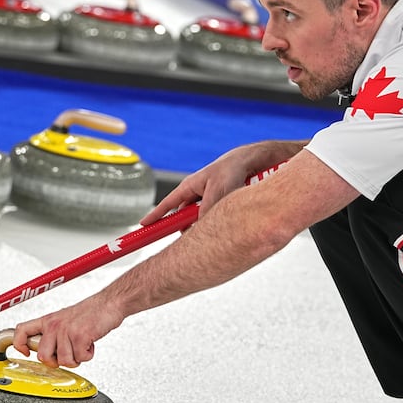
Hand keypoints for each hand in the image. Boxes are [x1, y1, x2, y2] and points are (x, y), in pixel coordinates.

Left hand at [12, 294, 123, 367]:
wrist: (110, 303)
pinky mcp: (80, 336)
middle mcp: (54, 325)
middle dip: (56, 361)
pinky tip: (90, 344)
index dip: (19, 345)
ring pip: (63, 361)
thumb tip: (46, 350)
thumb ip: (54, 333)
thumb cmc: (91, 312)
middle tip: (67, 355)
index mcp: (48, 320)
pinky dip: (88, 355)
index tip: (25, 352)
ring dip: (76, 358)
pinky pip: (80, 358)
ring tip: (82, 346)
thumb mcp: (65, 318)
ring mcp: (66, 330)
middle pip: (42, 356)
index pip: (21, 330)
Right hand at [141, 141, 303, 223]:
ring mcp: (212, 200)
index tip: (142, 227)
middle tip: (189, 242)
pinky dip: (222, 223)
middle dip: (186, 230)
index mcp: (191, 186)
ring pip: (204, 221)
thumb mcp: (219, 190)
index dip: (155, 217)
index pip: (167, 204)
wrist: (260, 160)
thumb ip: (207, 210)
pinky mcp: (227, 204)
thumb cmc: (236, 167)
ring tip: (218, 227)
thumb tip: (199, 230)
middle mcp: (200, 194)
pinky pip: (219, 219)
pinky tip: (232, 224)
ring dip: (208, 226)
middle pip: (185, 218)